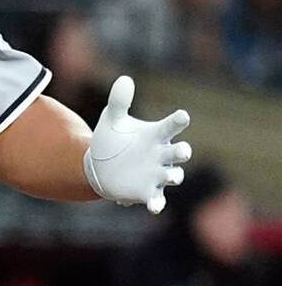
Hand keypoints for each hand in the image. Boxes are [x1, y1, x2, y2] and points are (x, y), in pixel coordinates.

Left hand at [83, 76, 191, 212]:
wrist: (100, 167)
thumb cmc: (113, 140)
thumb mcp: (112, 120)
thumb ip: (119, 101)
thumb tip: (124, 79)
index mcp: (155, 135)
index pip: (170, 126)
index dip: (177, 121)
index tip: (182, 115)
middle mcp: (161, 155)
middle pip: (178, 153)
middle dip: (182, 152)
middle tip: (184, 150)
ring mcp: (157, 175)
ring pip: (172, 176)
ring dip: (173, 176)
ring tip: (171, 175)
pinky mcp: (148, 192)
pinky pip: (157, 199)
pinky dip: (157, 203)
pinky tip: (154, 206)